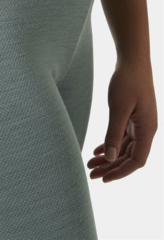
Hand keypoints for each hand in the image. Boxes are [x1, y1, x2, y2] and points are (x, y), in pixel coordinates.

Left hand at [87, 60, 157, 181]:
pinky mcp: (132, 117)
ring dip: (109, 158)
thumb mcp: (118, 108)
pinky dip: (110, 145)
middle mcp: (146, 129)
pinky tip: (98, 151)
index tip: (104, 178)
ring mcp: (140, 123)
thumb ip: (114, 133)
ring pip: (124, 148)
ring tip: (90, 165)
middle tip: (91, 174)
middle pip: (129, 157)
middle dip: (111, 168)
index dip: (121, 172)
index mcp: (148, 130)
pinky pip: (122, 137)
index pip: (137, 161)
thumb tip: (111, 158)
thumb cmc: (127, 81)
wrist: (132, 60)